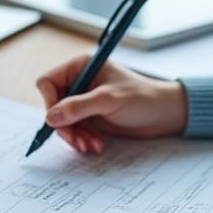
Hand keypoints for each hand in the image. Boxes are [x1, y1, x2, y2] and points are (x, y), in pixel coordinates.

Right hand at [35, 55, 187, 154]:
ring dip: (75, 137)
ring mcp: (84, 102)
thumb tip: (50, 117)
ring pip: (63, 122)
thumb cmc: (142, 98)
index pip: (48, 82)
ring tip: (91, 145)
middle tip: (77, 140)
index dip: (50, 102)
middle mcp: (80, 83)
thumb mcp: (109, 100)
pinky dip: (82, 140)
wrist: (164, 115)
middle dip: (64, 126)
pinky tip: (96, 145)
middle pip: (53, 106)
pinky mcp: (91, 117)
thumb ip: (79, 107)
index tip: (59, 120)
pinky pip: (75, 131)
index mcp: (81, 67)